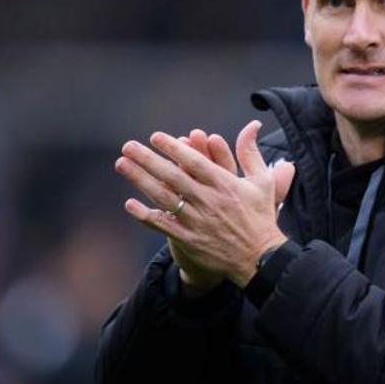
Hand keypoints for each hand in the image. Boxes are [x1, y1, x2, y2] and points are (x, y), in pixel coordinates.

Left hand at [114, 121, 295, 288]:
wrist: (261, 258)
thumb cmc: (260, 216)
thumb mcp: (262, 181)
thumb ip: (250, 152)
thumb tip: (251, 125)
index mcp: (226, 184)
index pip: (195, 162)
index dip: (174, 148)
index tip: (155, 137)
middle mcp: (209, 201)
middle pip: (173, 176)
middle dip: (148, 159)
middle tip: (128, 146)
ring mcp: (198, 221)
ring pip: (164, 197)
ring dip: (141, 180)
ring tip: (122, 165)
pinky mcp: (191, 240)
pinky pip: (164, 225)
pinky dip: (146, 216)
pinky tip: (130, 204)